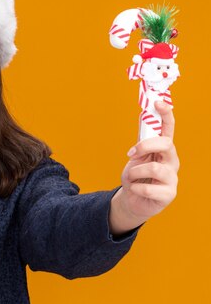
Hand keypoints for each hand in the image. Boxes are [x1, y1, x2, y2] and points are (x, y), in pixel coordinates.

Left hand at [110, 101, 178, 233]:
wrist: (132, 200)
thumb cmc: (136, 176)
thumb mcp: (135, 156)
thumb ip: (142, 139)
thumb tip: (142, 114)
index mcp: (164, 149)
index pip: (169, 128)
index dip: (166, 114)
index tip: (159, 103)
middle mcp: (172, 161)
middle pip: (166, 144)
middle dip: (144, 147)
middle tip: (131, 154)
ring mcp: (172, 178)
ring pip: (155, 168)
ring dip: (135, 172)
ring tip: (132, 178)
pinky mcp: (169, 194)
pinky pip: (147, 189)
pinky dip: (135, 188)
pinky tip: (135, 190)